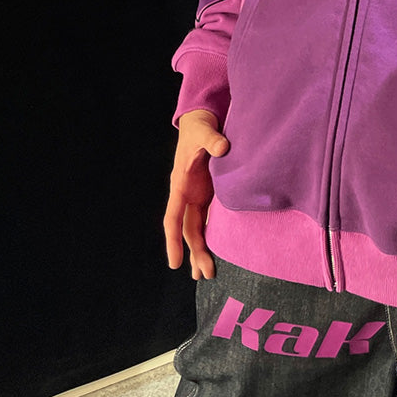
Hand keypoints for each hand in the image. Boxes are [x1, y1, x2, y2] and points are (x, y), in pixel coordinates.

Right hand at [164, 109, 228, 279]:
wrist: (202, 122)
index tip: (173, 262)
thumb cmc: (199, 128)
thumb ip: (212, 140)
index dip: (173, 241)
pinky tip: (218, 251)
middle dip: (194, 253)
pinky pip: (210, 219)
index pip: (173, 218)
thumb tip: (223, 148)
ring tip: (207, 273)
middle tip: (204, 274)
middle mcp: (187, 195)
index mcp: (180, 185)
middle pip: (188, 230)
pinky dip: (212, 235)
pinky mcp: (209, 193)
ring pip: (197, 229)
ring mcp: (198, 195)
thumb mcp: (204, 132)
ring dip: (202, 250)